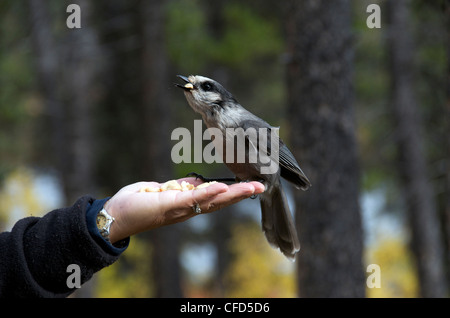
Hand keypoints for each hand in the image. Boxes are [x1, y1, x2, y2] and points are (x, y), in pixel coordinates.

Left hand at [103, 177, 264, 243]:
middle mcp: (190, 209)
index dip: (236, 192)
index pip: (217, 197)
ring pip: (212, 201)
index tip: (252, 184)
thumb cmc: (140, 201)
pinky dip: (208, 193)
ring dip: (233, 194)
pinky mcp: (171, 204)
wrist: (117, 215)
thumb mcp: (166, 191)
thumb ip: (183, 187)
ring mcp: (182, 208)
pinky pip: (193, 199)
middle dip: (242, 194)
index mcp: (190, 203)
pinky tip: (222, 188)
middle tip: (263, 187)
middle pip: (221, 201)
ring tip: (252, 187)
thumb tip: (197, 182)